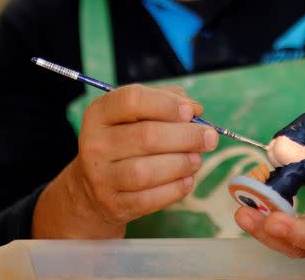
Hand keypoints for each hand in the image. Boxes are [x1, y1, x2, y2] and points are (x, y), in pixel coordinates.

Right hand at [33, 85, 217, 238]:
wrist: (94, 187)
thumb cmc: (125, 140)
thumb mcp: (136, 114)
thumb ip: (166, 101)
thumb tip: (195, 109)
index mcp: (99, 113)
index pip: (132, 100)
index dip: (167, 104)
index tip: (191, 112)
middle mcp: (94, 144)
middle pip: (146, 136)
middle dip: (186, 136)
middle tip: (210, 138)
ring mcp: (101, 177)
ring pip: (147, 171)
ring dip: (181, 164)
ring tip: (197, 159)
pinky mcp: (113, 204)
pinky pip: (149, 199)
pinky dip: (175, 189)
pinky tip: (187, 180)